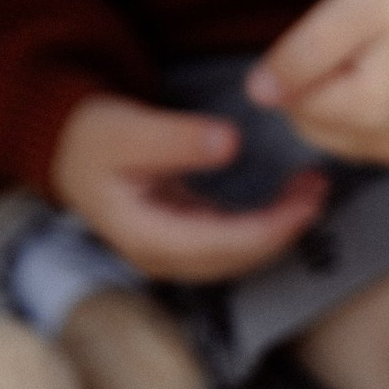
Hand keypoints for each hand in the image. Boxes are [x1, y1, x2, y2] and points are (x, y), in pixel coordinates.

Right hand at [52, 94, 329, 280]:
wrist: (69, 146)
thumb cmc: (95, 137)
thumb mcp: (129, 130)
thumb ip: (177, 138)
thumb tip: (229, 144)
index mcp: (145, 236)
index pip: (219, 247)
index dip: (269, 229)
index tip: (305, 202)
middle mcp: (162, 254)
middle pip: (235, 258)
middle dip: (284, 229)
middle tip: (319, 187)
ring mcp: (174, 248)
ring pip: (239, 254)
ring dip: (281, 227)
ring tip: (313, 188)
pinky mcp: (186, 234)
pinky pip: (235, 239)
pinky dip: (267, 221)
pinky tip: (291, 196)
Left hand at [246, 0, 388, 165]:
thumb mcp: (356, 2)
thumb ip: (304, 49)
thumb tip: (257, 93)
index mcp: (376, 108)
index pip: (292, 99)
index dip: (305, 59)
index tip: (343, 33)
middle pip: (305, 120)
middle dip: (317, 79)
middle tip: (357, 42)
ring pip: (323, 130)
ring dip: (332, 92)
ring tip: (371, 56)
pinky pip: (349, 134)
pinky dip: (352, 105)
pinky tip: (381, 74)